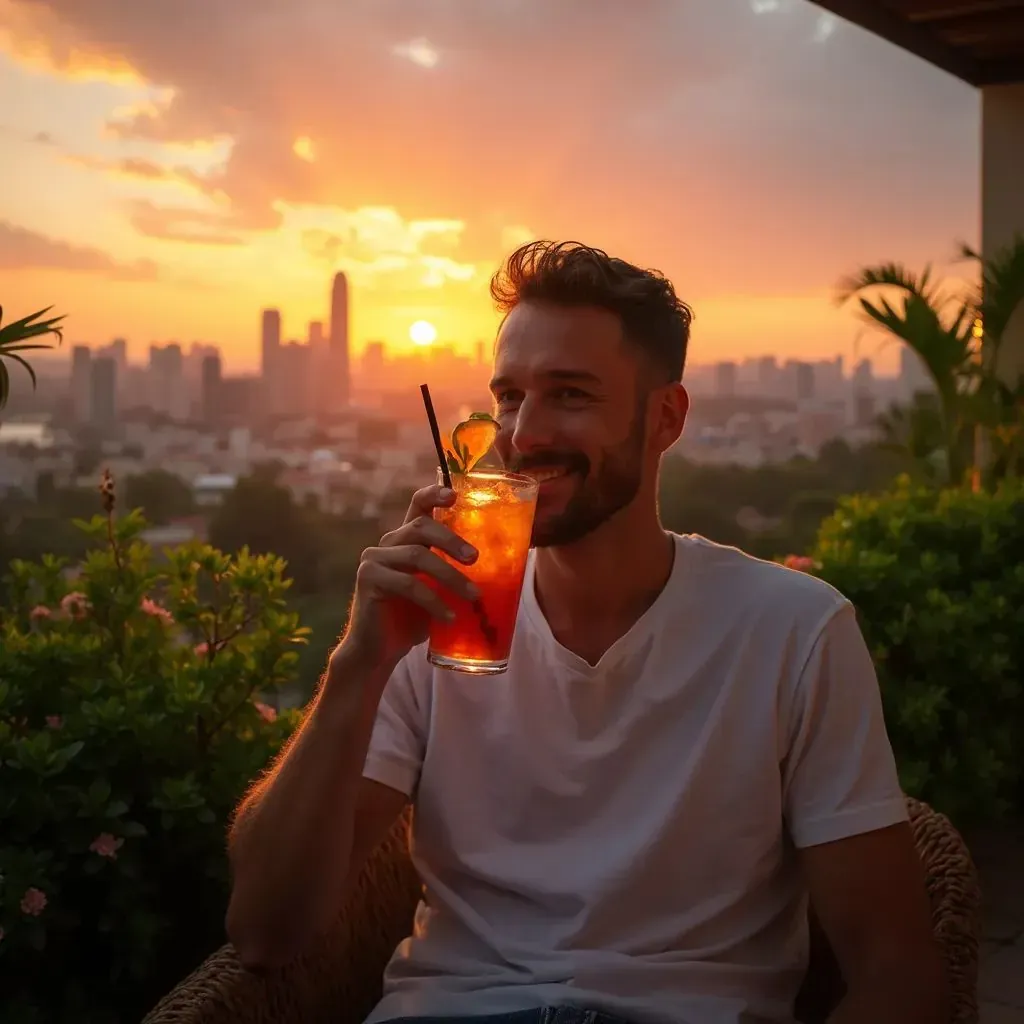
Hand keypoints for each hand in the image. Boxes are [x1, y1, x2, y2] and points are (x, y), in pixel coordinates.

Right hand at [339, 483, 478, 671]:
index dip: (434, 494)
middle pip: (420, 527)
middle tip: (475, 559)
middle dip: (451, 540)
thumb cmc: (413, 618)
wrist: (379, 650)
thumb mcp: (438, 590)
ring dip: (450, 576)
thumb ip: (453, 572)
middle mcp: (388, 544)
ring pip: (417, 556)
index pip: (417, 506)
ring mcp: (374, 559)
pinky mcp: (368, 579)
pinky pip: (407, 584)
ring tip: (473, 596)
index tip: (455, 494)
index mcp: (405, 540)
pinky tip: (449, 616)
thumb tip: (500, 568)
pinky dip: (433, 601)